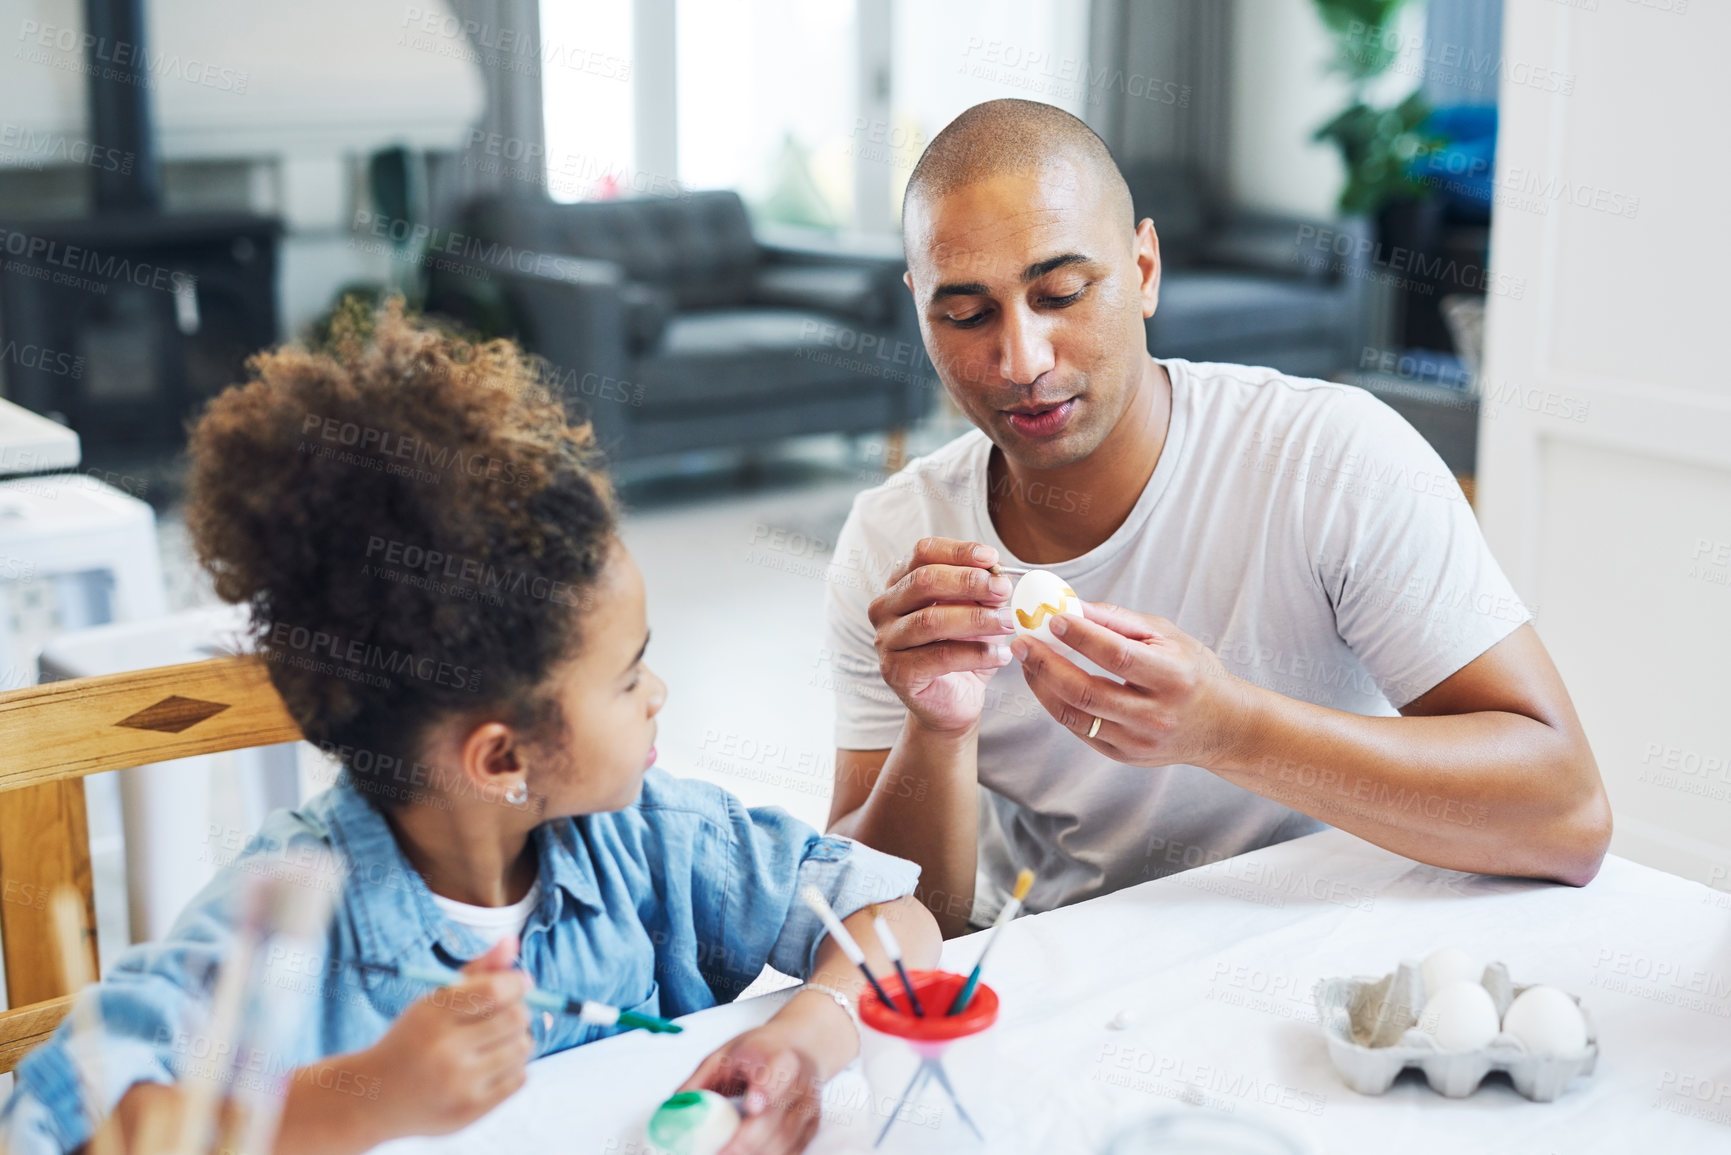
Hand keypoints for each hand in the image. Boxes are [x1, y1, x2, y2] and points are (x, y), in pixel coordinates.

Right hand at [355, 937, 533, 1139]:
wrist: (376, 1097)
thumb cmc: (414, 1039)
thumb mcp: (435, 1001)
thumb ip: (477, 971)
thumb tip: (512, 942)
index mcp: (432, 1015)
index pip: (495, 990)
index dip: (517, 982)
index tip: (521, 983)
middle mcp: (444, 1051)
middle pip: (515, 1018)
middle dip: (519, 1010)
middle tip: (506, 1012)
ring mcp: (458, 1085)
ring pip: (522, 1048)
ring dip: (518, 1039)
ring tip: (496, 1040)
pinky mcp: (470, 1111)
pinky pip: (520, 1078)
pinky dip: (515, 1067)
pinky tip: (491, 1065)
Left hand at [677, 1023, 825, 1154]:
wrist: (801, 1047)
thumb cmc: (759, 1051)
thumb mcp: (725, 1055)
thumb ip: (699, 1081)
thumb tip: (671, 1108)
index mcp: (778, 1058)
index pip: (777, 1075)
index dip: (766, 1091)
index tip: (752, 1105)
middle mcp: (799, 1085)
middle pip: (776, 1121)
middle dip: (745, 1142)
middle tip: (717, 1151)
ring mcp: (808, 1110)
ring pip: (782, 1143)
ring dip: (752, 1154)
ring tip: (723, 1154)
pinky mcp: (810, 1129)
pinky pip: (789, 1153)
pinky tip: (743, 1154)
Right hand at [869, 537, 1015, 733]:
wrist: (953, 702)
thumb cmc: (963, 650)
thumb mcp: (978, 612)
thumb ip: (983, 591)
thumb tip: (999, 575)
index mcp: (900, 583)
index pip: (923, 552)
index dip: (958, 551)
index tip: (992, 558)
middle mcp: (885, 608)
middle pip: (924, 581)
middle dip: (969, 582)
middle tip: (1003, 589)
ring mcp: (886, 641)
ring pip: (931, 620)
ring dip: (977, 619)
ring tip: (1009, 622)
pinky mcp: (896, 672)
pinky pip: (940, 657)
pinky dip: (976, 654)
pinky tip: (1001, 655)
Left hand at [1012, 601, 1253, 768]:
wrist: (1222, 727)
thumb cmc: (1193, 672)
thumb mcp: (1168, 637)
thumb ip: (1120, 621)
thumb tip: (1075, 606)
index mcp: (1173, 678)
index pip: (1118, 657)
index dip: (1082, 637)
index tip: (1053, 618)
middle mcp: (1155, 715)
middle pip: (1088, 691)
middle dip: (1046, 664)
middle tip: (1022, 641)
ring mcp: (1138, 741)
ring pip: (1076, 715)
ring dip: (1043, 686)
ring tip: (1027, 661)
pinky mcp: (1124, 755)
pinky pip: (1080, 730)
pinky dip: (1057, 704)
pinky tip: (1046, 683)